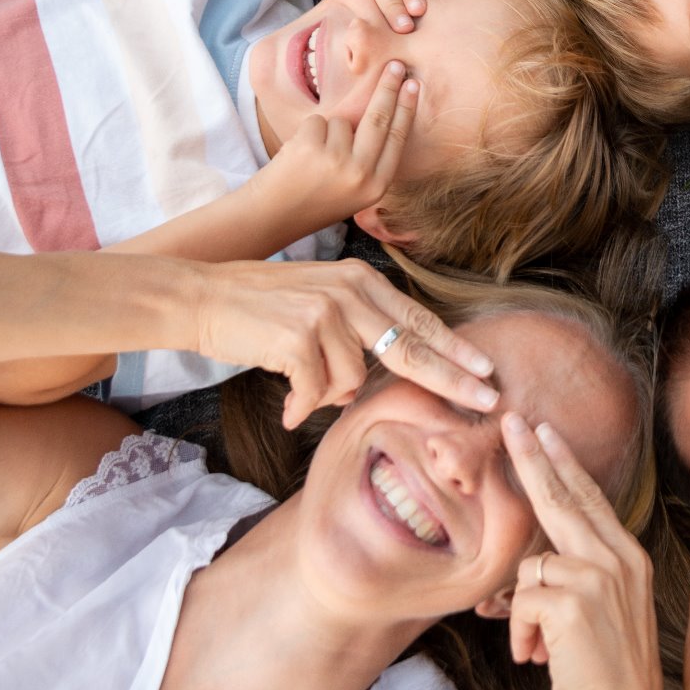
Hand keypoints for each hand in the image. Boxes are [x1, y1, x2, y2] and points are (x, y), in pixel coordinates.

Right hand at [191, 257, 496, 430]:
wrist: (201, 296)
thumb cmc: (257, 306)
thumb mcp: (318, 300)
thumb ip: (353, 329)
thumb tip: (367, 381)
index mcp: (360, 281)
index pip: (418, 320)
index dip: (455, 349)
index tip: (487, 370)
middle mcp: (350, 291)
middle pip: (412, 348)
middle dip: (453, 380)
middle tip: (488, 402)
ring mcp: (326, 312)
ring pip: (352, 380)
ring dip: (328, 395)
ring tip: (302, 390)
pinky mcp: (299, 337)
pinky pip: (318, 391)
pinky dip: (302, 407)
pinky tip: (289, 408)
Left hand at [253, 62, 418, 239]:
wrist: (273, 216)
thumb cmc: (314, 200)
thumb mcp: (355, 191)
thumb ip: (368, 160)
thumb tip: (379, 112)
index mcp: (377, 187)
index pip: (397, 139)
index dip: (406, 109)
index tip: (414, 86)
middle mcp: (361, 173)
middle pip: (379, 118)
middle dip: (389, 88)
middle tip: (395, 65)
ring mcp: (337, 159)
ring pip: (341, 121)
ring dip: (326, 131)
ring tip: (313, 158)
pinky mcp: (313, 147)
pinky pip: (317, 122)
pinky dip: (307, 133)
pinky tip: (299, 155)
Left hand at [504, 413, 667, 689]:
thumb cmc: (611, 680)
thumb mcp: (605, 616)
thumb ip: (579, 580)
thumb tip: (534, 570)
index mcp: (630, 560)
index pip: (591, 498)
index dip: (564, 463)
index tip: (543, 431)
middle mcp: (619, 560)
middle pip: (564, 497)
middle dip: (532, 457)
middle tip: (510, 420)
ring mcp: (598, 578)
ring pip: (531, 564)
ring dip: (523, 610)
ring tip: (540, 650)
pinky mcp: (571, 602)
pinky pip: (521, 599)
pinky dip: (520, 633)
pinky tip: (538, 659)